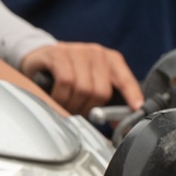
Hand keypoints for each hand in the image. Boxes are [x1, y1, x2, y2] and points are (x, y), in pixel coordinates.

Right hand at [21, 41, 142, 114]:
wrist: (39, 59)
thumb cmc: (68, 76)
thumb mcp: (90, 85)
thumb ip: (107, 102)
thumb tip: (119, 124)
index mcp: (111, 60)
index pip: (126, 80)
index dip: (132, 96)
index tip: (136, 109)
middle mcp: (97, 53)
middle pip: (101, 91)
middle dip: (89, 108)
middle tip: (78, 111)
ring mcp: (77, 51)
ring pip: (83, 88)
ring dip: (72, 104)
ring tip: (66, 104)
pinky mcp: (58, 54)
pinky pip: (65, 82)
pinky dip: (61, 96)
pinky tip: (56, 97)